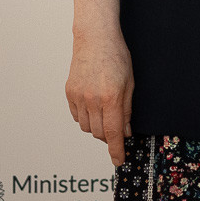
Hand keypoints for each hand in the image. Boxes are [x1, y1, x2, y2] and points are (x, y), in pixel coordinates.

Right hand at [65, 30, 133, 166]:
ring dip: (97, 127)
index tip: (119, 161)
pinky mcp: (69, 93)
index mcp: (111, 97)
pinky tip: (93, 107)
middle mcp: (92, 100)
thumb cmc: (117, 57)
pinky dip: (85, 118)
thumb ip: (127, 109)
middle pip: (98, 133)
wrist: (95, 39)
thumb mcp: (130, 83)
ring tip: (106, 114)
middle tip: (117, 131)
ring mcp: (78, 97)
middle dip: (109, 137)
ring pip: (86, 127)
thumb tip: (126, 131)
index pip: (113, 132)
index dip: (116, 149)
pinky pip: (76, 116)